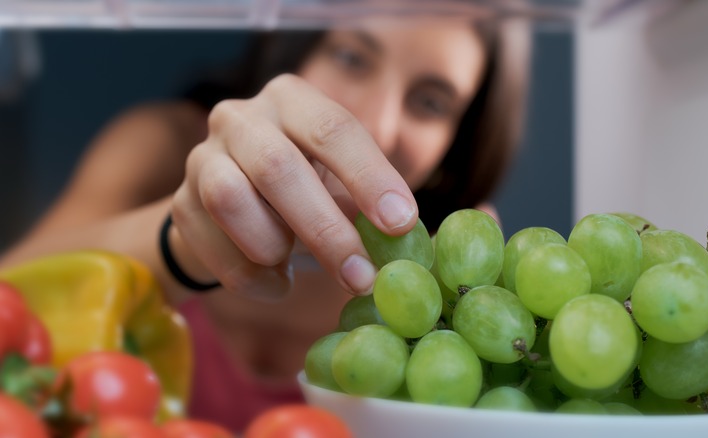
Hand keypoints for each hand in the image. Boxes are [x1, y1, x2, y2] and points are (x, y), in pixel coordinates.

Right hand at [169, 74, 418, 298]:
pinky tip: (277, 284)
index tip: (399, 224)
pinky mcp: (179, 203)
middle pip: (278, 167)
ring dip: (275, 246)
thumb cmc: (304, 189)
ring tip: (298, 266)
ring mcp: (202, 157)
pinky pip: (212, 246)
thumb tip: (409, 240)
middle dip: (326, 230)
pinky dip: (252, 277)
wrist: (230, 207)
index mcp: (292, 100)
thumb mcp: (337, 182)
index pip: (333, 129)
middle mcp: (241, 118)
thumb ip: (367, 203)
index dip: (369, 177)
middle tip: (361, 276)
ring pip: (231, 200)